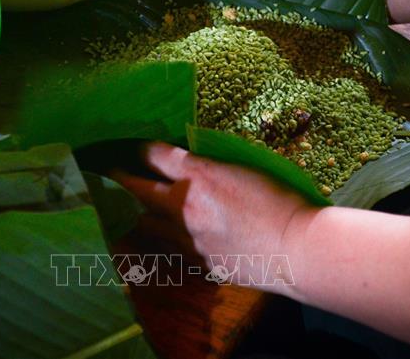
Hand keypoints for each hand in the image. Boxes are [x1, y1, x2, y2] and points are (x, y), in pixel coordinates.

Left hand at [110, 142, 316, 287]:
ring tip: (140, 208)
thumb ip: (209, 166)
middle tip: (112, 172)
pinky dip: (165, 238)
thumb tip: (187, 165)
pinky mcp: (197, 262)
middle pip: (139, 189)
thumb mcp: (244, 169)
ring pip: (146, 223)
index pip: (155, 155)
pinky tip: (170, 236)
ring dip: (142, 212)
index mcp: (199, 176)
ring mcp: (187, 238)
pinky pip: (168, 248)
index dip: (140, 148)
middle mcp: (184, 206)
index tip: (134, 147)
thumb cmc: (280, 200)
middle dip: (123, 177)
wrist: (297, 248)